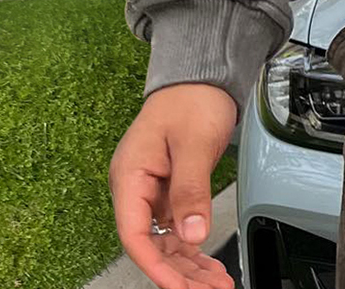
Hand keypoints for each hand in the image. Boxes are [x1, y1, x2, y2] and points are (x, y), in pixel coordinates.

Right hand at [109, 83, 238, 288]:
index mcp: (130, 175)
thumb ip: (191, 189)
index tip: (179, 287)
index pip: (136, 234)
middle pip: (152, 244)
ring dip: (189, 266)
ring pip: (166, 241)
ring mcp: (152, 191)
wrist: (203, 76)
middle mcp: (136, 187)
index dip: (156, 266)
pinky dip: (193, 246)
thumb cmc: (192, 99)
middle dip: (178, 273)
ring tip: (214, 285)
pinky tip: (208, 265)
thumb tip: (191, 234)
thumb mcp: (194, 143)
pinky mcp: (169, 190)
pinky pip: (177, 227)